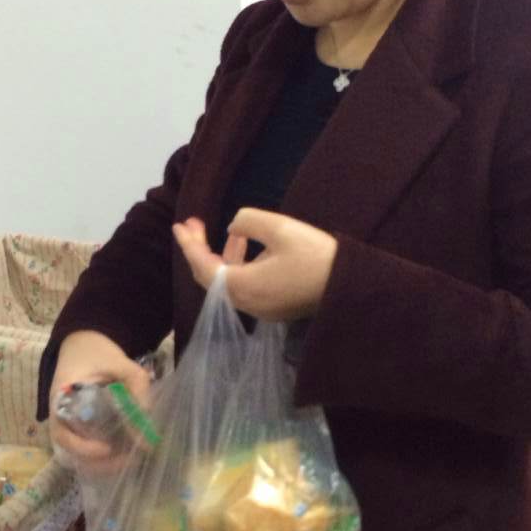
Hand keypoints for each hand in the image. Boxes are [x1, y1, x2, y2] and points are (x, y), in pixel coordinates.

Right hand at [48, 330, 151, 475]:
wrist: (83, 342)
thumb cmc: (97, 351)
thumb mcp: (120, 362)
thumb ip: (136, 385)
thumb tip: (149, 417)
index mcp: (61, 397)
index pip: (62, 432)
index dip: (82, 447)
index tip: (107, 450)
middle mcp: (59, 414)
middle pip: (71, 450)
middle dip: (99, 463)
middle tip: (129, 461)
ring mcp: (67, 422)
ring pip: (78, 454)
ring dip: (103, 463)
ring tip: (131, 460)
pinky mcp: (78, 426)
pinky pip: (86, 447)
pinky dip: (103, 457)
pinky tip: (125, 455)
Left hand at [172, 209, 337, 321]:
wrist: (350, 286)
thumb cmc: (314, 256)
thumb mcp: (280, 228)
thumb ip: (247, 220)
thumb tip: (233, 227)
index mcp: (242, 285)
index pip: (203, 266)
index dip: (189, 244)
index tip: (180, 225)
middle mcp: (246, 302)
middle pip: (211, 277)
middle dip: (201, 249)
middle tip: (196, 224)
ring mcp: (260, 309)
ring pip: (229, 283)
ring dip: (225, 256)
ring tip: (234, 232)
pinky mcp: (274, 308)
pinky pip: (245, 287)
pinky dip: (240, 267)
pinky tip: (252, 247)